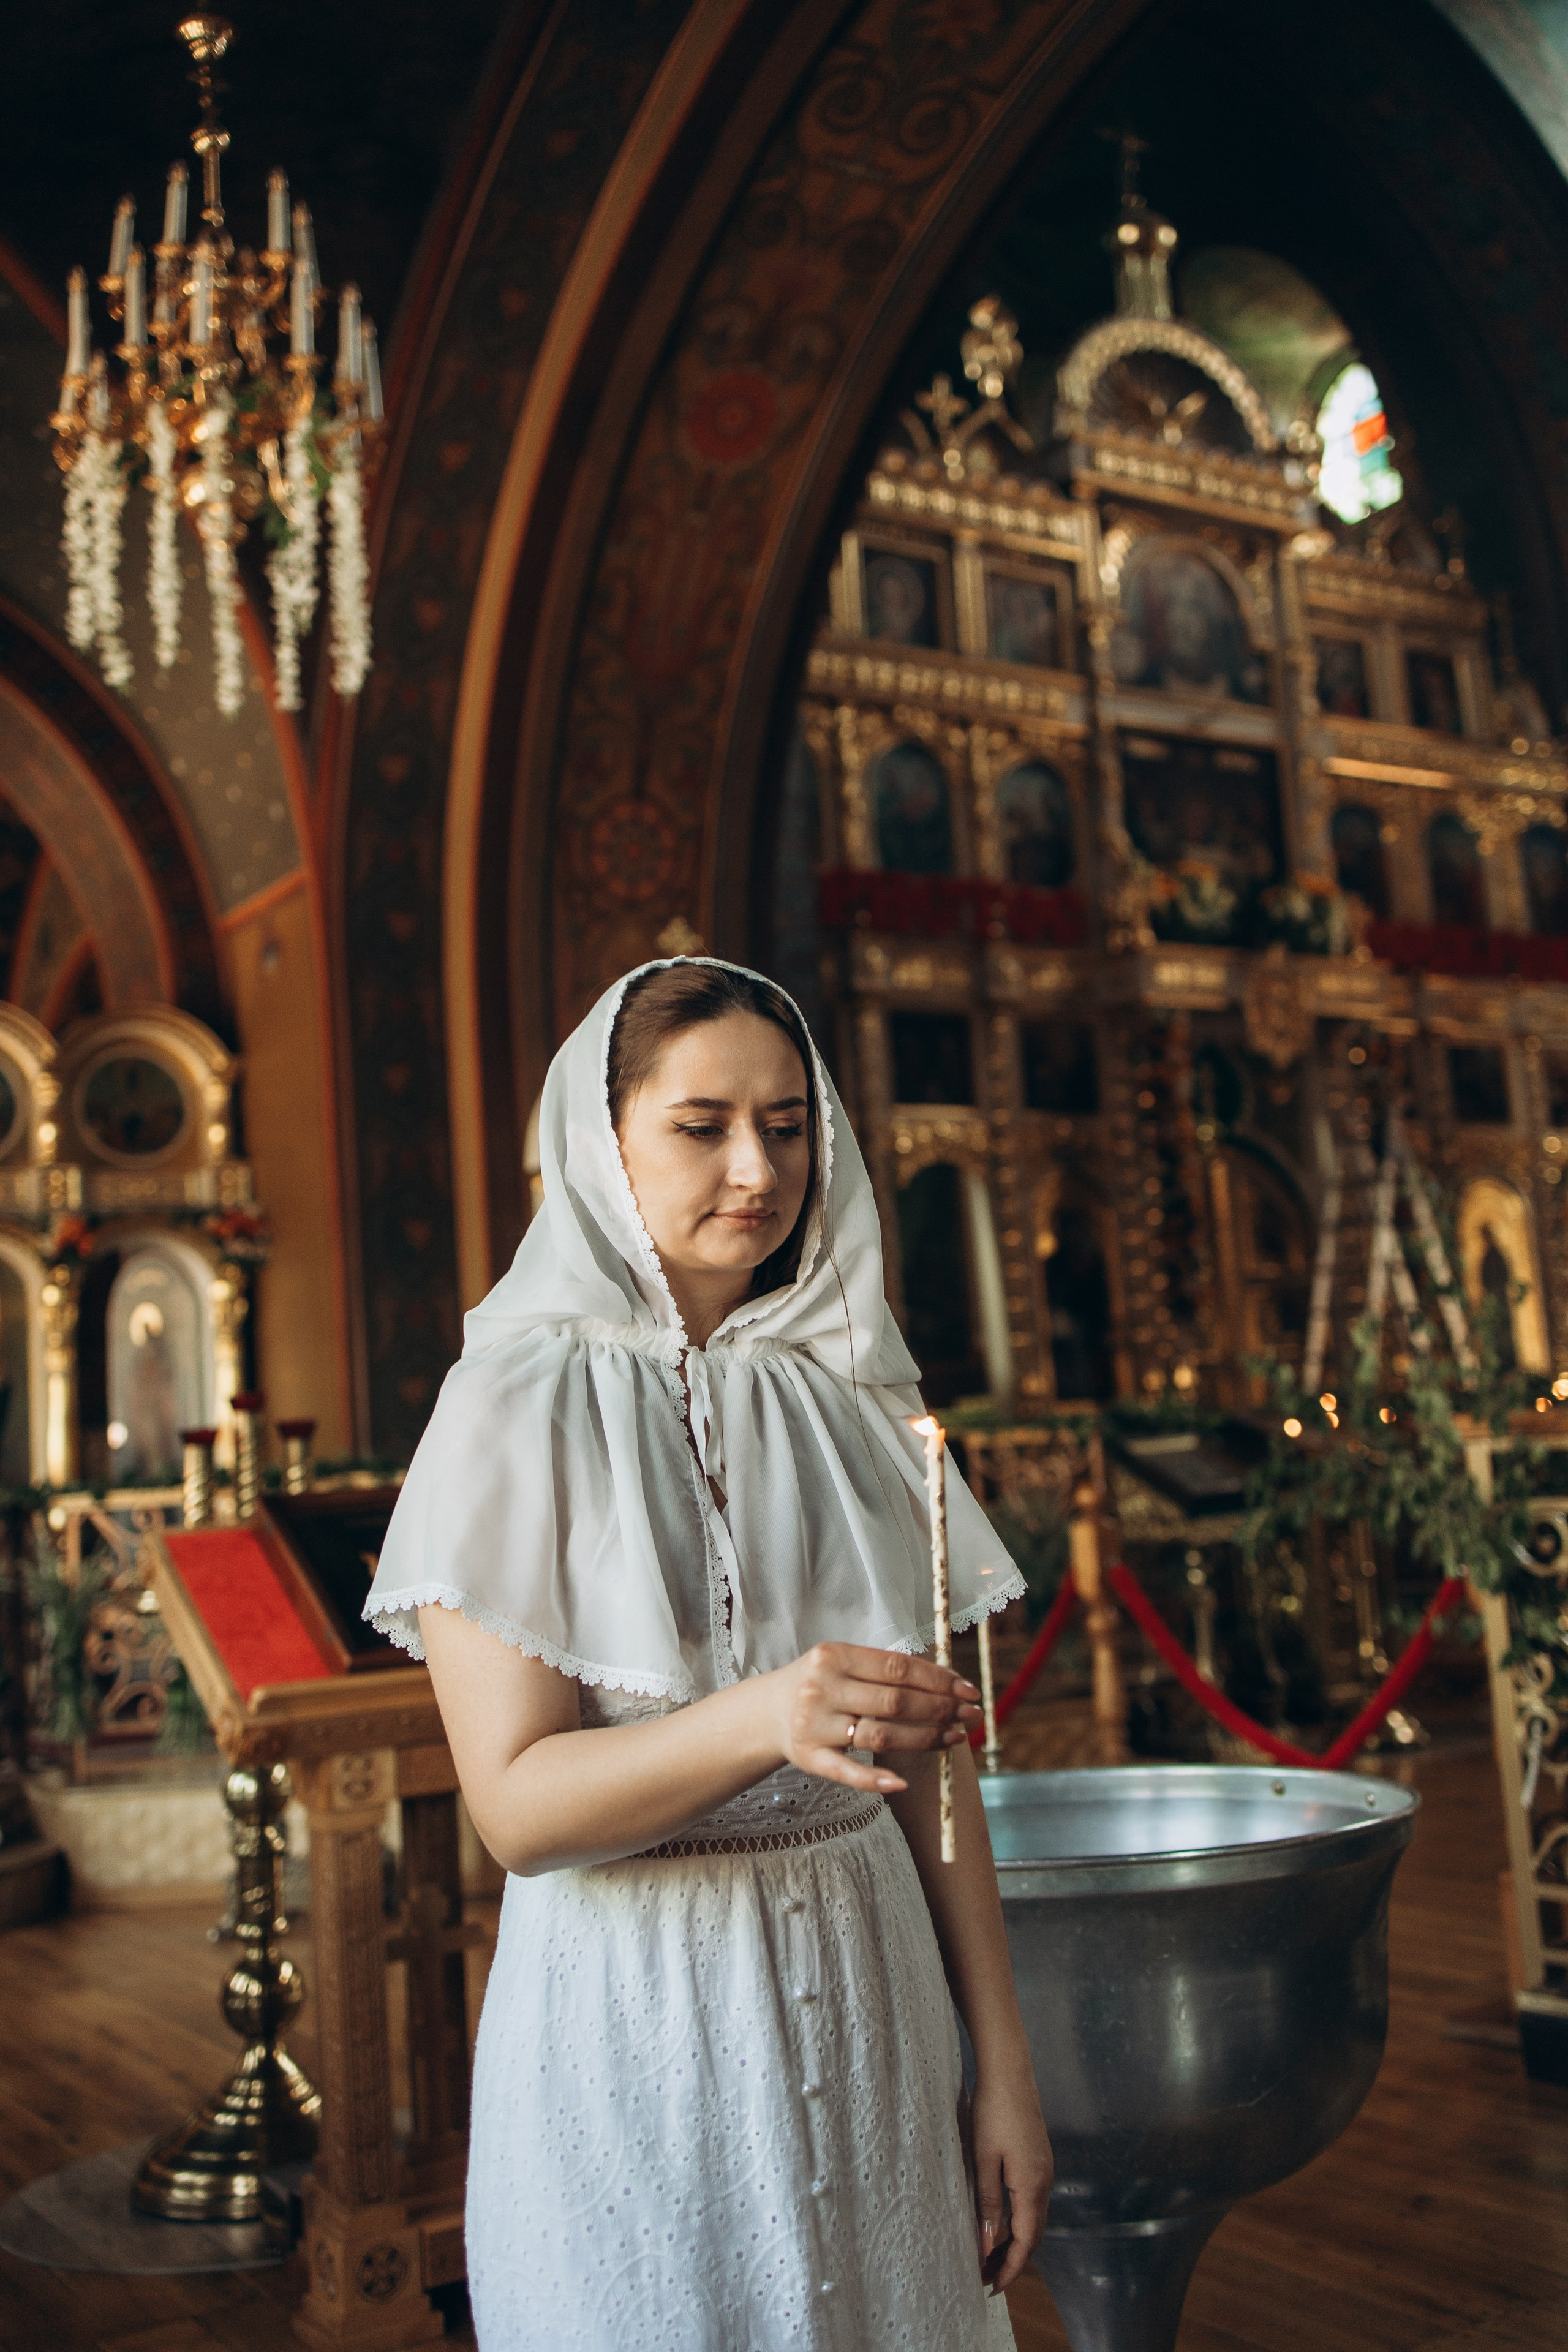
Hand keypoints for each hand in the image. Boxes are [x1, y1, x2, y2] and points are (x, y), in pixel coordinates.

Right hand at [767, 1642, 980, 1793]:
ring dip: (925, 1739)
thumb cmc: (820, 1684)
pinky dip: (876, 1779)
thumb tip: (946, 1679)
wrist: (767, 1712)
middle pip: (894, 1701)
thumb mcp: (843, 1663)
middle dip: (941, 1709)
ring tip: (956, 1738)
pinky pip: (848, 1773)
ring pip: (880, 1735)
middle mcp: (823, 1688)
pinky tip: (901, 1783)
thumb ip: (884, 1669)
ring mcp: (816, 1725)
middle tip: (972, 1715)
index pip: (897, 1667)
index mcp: (834, 1656)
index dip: (938, 1680)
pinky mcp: (810, 1758)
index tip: (968, 1690)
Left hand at [971, 2064, 1052, 2294]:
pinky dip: (1019, 2221)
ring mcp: (1044, 2168)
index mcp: (1032, 2186)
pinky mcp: (1039, 2158)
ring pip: (1034, 2219)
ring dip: (1016, 2241)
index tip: (991, 2287)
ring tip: (989, 2255)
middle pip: (1034, 2236)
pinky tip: (1000, 2221)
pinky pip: (1033, 2202)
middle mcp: (1044, 2181)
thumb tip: (987, 2246)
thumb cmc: (993, 2112)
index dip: (1010, 2268)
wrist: (1009, 2070)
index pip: (1026, 2242)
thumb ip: (987, 2204)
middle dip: (1013, 2261)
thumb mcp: (983, 2160)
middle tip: (986, 2277)